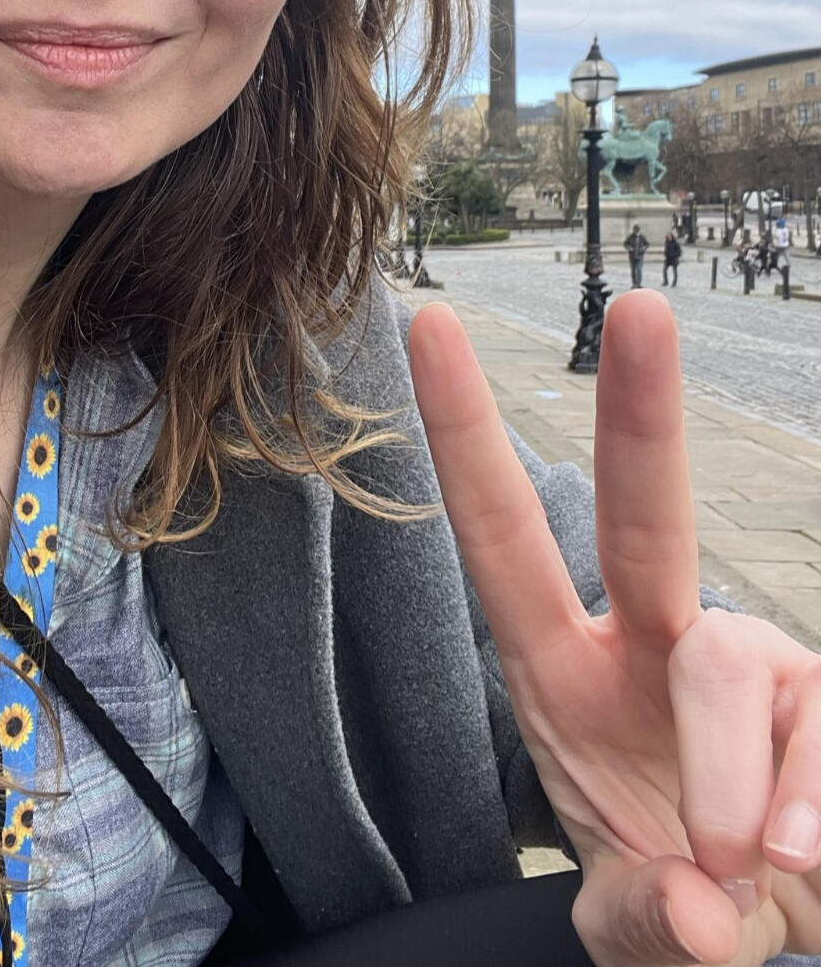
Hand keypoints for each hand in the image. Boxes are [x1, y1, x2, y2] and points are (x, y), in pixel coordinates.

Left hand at [409, 291, 820, 966]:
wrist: (765, 925)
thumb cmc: (679, 896)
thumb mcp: (638, 926)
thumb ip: (648, 927)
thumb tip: (700, 910)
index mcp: (562, 673)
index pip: (500, 540)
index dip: (463, 435)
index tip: (430, 323)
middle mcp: (651, 646)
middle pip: (641, 517)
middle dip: (639, 411)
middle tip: (638, 308)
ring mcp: (746, 663)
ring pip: (727, 663)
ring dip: (723, 780)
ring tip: (741, 863)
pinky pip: (818, 728)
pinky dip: (809, 811)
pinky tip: (796, 855)